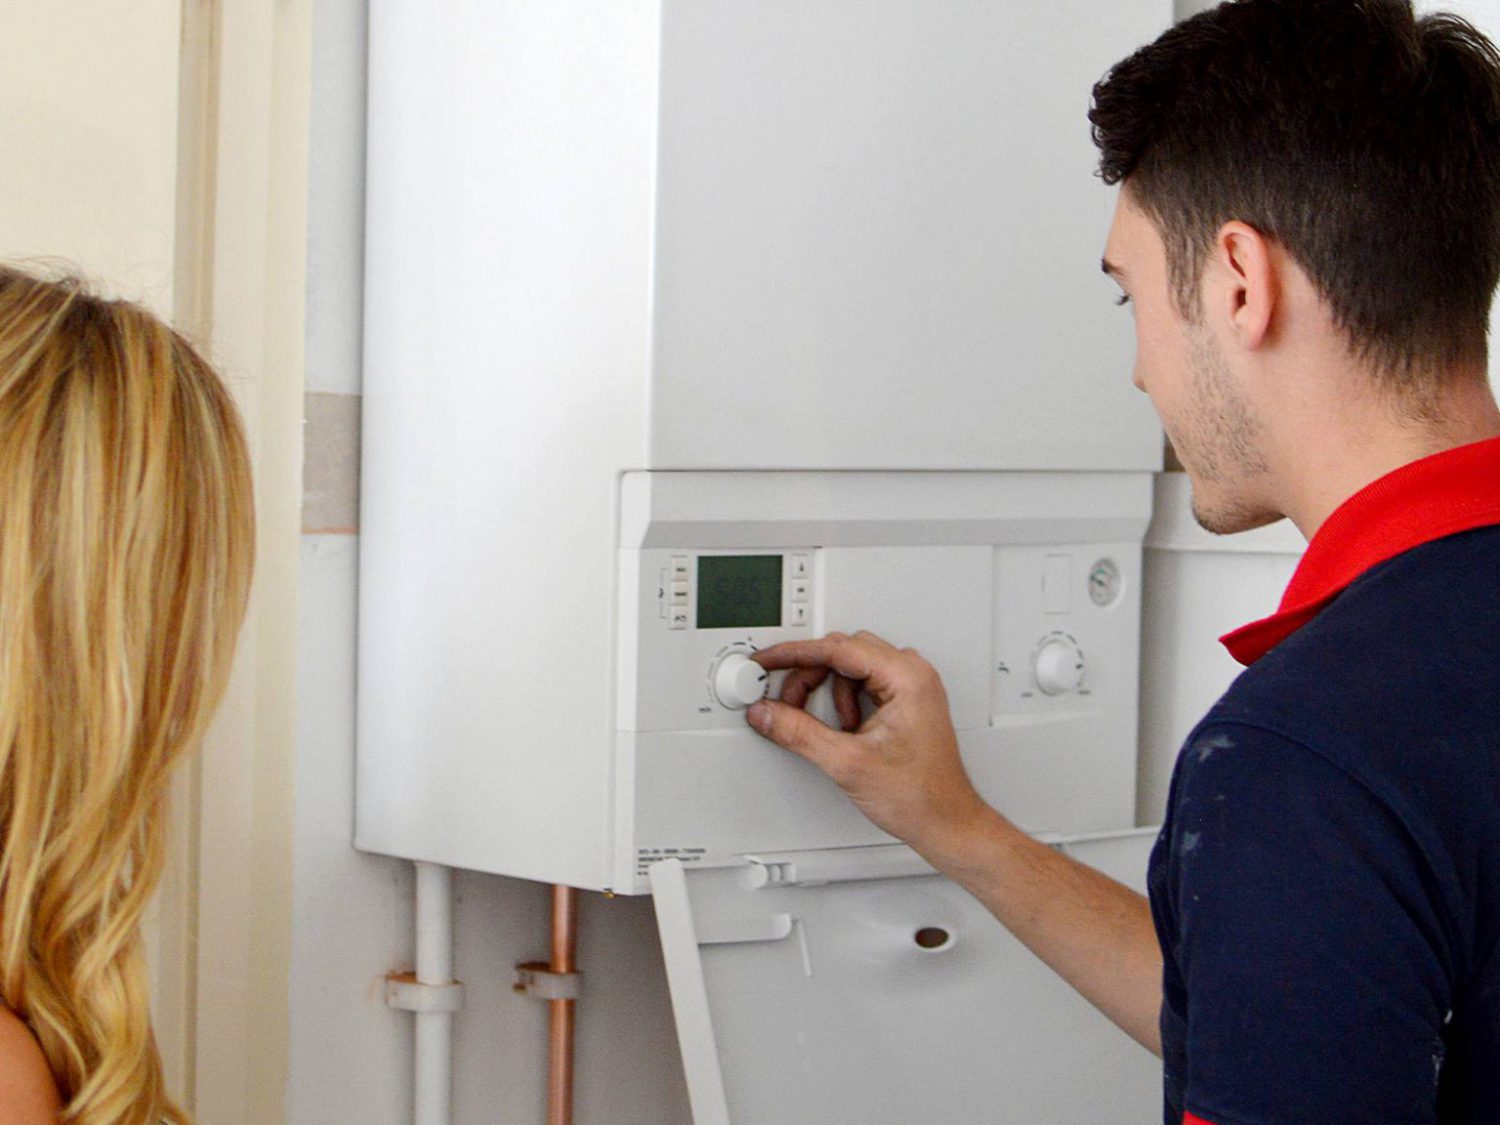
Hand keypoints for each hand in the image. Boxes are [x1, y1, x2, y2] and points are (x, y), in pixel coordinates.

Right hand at [747, 631, 989, 854]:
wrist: (944, 822)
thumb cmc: (919, 795)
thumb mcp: (846, 762)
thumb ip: (798, 733)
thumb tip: (767, 712)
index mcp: (906, 678)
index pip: (837, 648)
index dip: (794, 654)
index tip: (768, 660)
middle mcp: (912, 674)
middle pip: (842, 653)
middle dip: (809, 677)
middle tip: (785, 704)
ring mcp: (911, 687)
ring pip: (850, 668)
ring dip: (827, 693)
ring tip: (827, 729)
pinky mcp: (905, 701)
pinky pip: (862, 684)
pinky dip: (842, 702)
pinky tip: (843, 730)